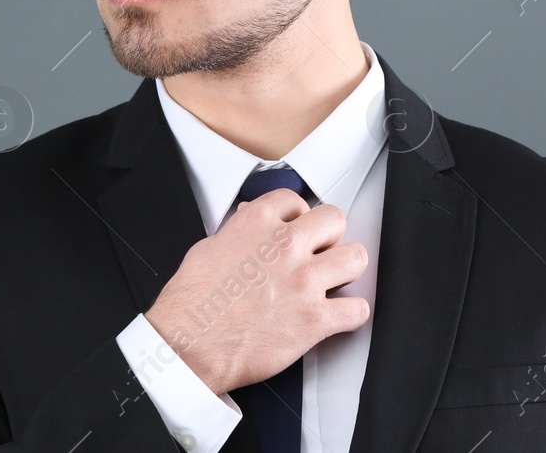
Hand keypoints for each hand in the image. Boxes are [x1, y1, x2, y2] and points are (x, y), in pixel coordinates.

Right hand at [144, 187, 370, 393]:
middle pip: (334, 220)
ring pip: (356, 258)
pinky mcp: (314, 319)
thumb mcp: (208, 248)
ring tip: (334, 281)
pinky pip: (357, 309)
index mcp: (257, 223)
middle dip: (328, 237)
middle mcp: (285, 246)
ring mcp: (303, 281)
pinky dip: (350, 314)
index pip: (296, 200)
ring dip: (346, 270)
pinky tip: (337, 316)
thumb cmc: (191, 303)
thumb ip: (239, 234)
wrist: (188, 344)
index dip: (298, 217)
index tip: (297, 230)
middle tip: (319, 253)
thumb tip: (251, 231)